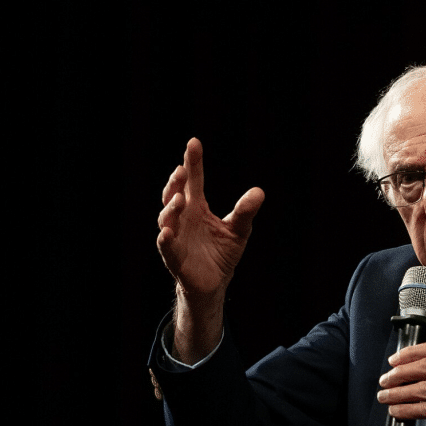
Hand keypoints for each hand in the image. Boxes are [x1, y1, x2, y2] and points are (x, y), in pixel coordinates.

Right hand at [156, 138, 263, 361]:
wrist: (215, 282)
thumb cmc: (222, 251)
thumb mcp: (239, 230)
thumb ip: (245, 212)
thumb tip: (259, 192)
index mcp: (197, 207)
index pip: (193, 181)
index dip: (193, 163)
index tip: (194, 143)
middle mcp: (183, 218)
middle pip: (175, 195)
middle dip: (176, 182)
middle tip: (181, 170)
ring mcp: (176, 236)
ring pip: (167, 218)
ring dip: (171, 208)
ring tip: (179, 198)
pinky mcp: (174, 256)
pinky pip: (166, 246)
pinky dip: (166, 239)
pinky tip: (167, 232)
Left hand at [377, 342, 425, 425]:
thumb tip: (417, 373)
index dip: (410, 353)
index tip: (394, 360)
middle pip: (425, 366)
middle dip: (400, 373)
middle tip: (385, 380)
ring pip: (423, 388)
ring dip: (399, 392)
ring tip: (385, 396)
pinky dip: (409, 409)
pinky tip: (397, 411)